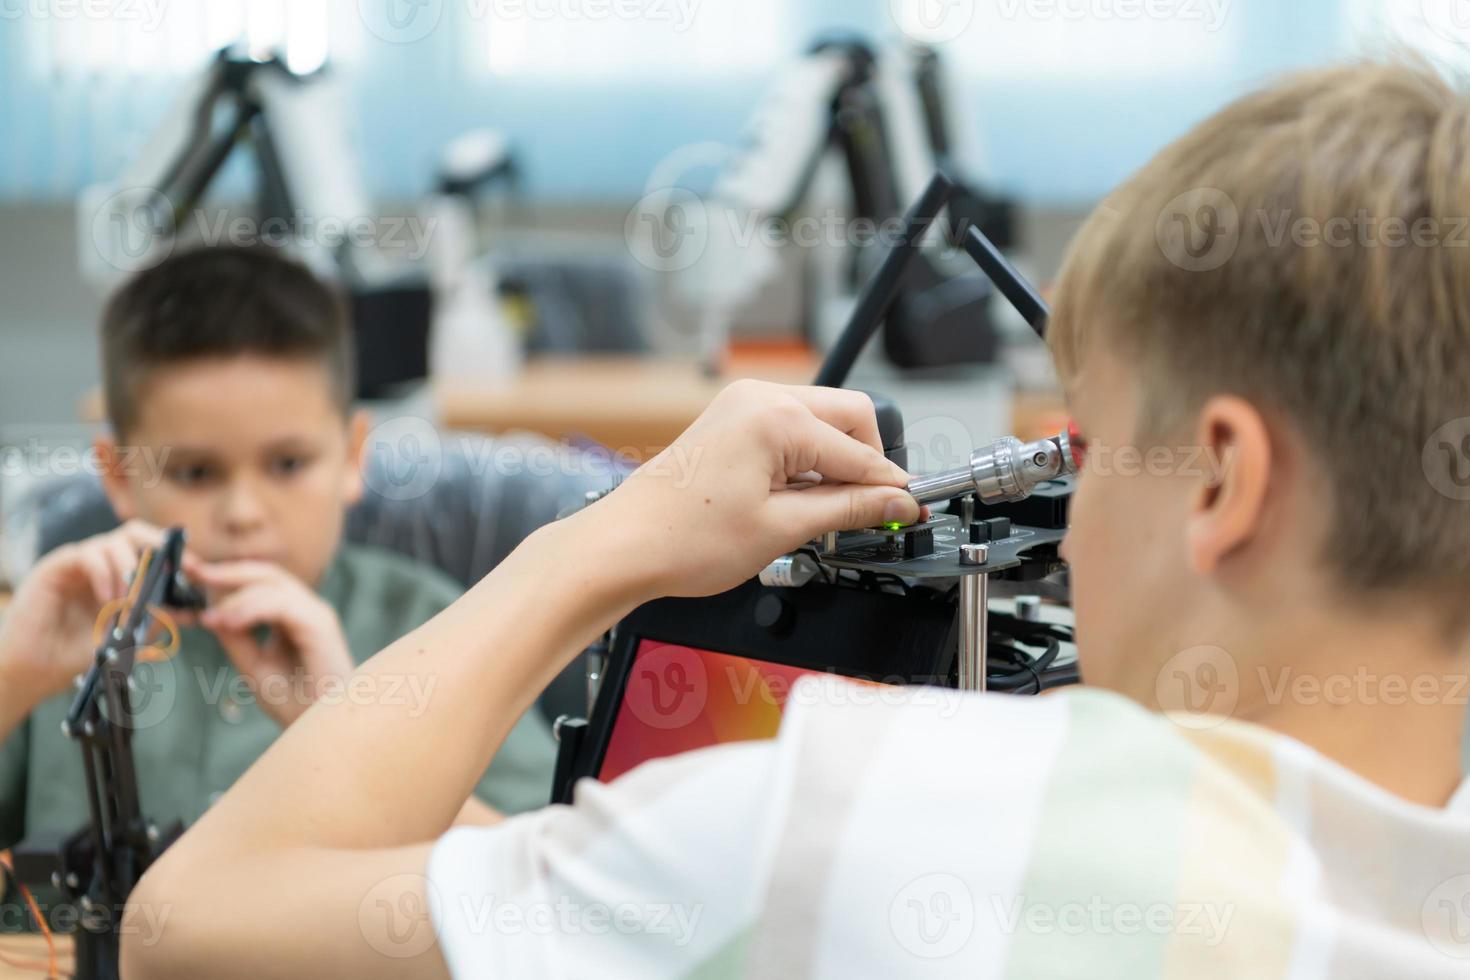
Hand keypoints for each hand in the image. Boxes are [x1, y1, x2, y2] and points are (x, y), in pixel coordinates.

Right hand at [0, 520, 178, 712]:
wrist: (34, 670)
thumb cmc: (76, 653)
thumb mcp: (126, 638)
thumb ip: (154, 622)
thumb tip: (192, 613)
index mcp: (120, 575)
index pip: (152, 549)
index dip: (177, 556)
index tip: (197, 572)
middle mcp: (101, 563)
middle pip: (135, 532)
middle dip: (159, 546)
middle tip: (174, 572)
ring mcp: (79, 562)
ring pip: (114, 542)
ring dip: (130, 571)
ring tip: (130, 603)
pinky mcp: (57, 566)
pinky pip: (88, 554)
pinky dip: (105, 574)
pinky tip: (108, 599)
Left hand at [192, 561, 353, 728]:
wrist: (322, 731)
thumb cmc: (296, 704)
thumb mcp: (254, 666)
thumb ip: (236, 638)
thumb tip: (209, 613)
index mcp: (292, 617)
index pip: (257, 585)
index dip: (222, 578)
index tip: (187, 575)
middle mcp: (305, 609)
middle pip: (265, 573)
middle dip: (225, 571)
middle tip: (191, 572)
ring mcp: (315, 614)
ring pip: (271, 584)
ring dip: (234, 596)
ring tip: (209, 619)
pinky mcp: (320, 625)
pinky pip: (282, 604)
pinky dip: (252, 609)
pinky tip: (230, 623)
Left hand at [594, 380, 919, 599]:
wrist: (624, 547)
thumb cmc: (682, 538)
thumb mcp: (782, 529)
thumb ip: (848, 509)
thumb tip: (894, 502)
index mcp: (776, 417)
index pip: (859, 451)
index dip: (889, 487)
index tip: (908, 510)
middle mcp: (759, 399)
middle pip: (849, 418)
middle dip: (866, 464)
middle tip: (872, 511)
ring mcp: (741, 406)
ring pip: (821, 422)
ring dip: (835, 463)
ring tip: (826, 513)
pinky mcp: (730, 421)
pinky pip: (789, 429)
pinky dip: (805, 460)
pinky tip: (798, 499)